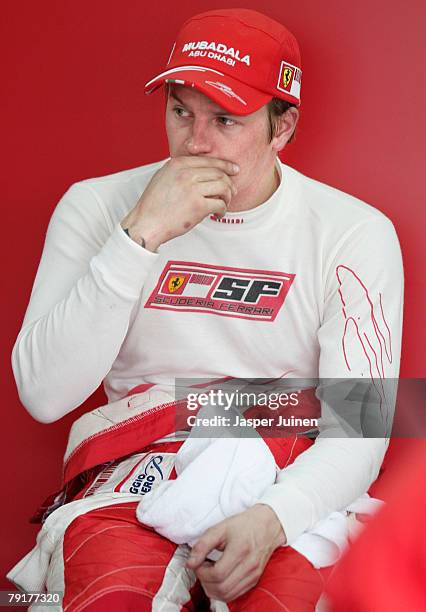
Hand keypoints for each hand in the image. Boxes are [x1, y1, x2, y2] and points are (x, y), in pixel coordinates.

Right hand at [121, 156, 238, 250]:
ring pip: (223, 187)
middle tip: (232, 192)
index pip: (209, 160)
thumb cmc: (154, 205)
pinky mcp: (198, 206)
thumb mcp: (163, 177)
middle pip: (219, 173)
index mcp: (178, 164)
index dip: (225, 165)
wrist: (146, 223)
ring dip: (228, 196)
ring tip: (224, 203)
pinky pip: (220, 204)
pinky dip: (223, 209)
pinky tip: (218, 213)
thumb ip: (180, 170)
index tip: (233, 170)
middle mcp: (186, 174)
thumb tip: (201, 170)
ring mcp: (192, 189)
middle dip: (229, 183)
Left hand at [186, 504, 285, 602]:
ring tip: (209, 573)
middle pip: (221, 588)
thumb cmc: (243, 525)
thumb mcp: (220, 528)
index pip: (217, 574)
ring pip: (227, 595)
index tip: (198, 563)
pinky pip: (235, 595)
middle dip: (205, 582)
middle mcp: (249, 566)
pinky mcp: (254, 580)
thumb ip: (203, 545)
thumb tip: (190, 563)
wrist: (267, 525)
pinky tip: (219, 578)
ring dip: (212, 589)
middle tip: (201, 568)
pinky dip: (222, 591)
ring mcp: (253, 576)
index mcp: (240, 551)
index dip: (202, 572)